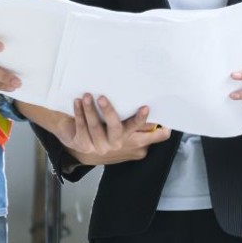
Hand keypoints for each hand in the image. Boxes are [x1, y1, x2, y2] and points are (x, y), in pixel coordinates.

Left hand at [47, 95, 169, 165]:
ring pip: (95, 127)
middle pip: (116, 129)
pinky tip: (78, 102)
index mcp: (134, 142)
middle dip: (109, 113)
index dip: (148, 125)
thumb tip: (163, 109)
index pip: (149, 136)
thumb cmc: (112, 134)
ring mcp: (99, 146)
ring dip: (90, 110)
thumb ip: (145, 125)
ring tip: (87, 95)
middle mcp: (117, 145)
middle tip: (103, 97)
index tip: (145, 108)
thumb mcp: (132, 131)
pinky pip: (81, 127)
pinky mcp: (82, 145)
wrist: (84, 147)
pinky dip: (79, 113)